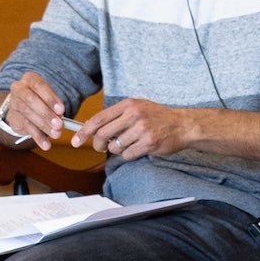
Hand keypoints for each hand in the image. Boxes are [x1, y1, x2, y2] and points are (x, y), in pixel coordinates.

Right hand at [0, 72, 68, 148]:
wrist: (24, 107)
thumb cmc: (42, 100)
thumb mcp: (50, 98)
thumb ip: (55, 106)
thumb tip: (61, 118)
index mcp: (30, 79)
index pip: (38, 85)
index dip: (50, 98)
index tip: (61, 110)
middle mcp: (19, 88)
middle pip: (31, 99)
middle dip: (46, 113)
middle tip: (59, 125)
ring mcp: (14, 102)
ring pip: (28, 114)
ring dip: (44, 126)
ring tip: (56, 135)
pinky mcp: (13, 117)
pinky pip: (26, 127)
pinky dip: (37, 137)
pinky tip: (46, 144)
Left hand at [73, 97, 196, 159]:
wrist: (183, 125)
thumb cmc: (158, 117)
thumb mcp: (138, 108)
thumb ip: (118, 115)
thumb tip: (94, 128)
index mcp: (128, 105)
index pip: (98, 119)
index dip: (84, 131)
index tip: (76, 140)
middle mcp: (134, 115)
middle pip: (103, 134)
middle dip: (97, 144)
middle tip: (100, 147)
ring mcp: (142, 130)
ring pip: (115, 146)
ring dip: (116, 150)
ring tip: (126, 145)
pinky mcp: (148, 143)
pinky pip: (127, 154)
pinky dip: (128, 155)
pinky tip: (137, 149)